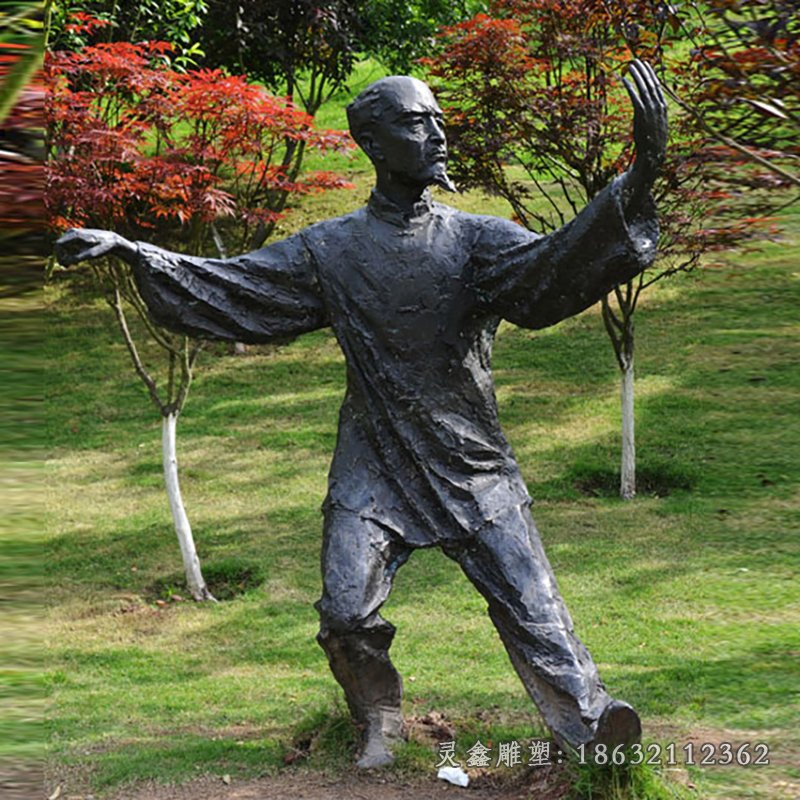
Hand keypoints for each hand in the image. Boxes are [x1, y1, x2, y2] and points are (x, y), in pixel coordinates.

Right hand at [55, 228, 135, 265]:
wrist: (112, 241)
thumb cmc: (103, 247)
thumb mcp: (92, 255)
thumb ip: (78, 258)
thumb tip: (66, 261)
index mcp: (74, 234)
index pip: (58, 244)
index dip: (59, 255)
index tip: (65, 265)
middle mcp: (71, 232)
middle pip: (59, 246)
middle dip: (62, 256)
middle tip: (67, 267)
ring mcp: (73, 234)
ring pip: (63, 247)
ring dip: (66, 256)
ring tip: (73, 264)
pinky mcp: (75, 237)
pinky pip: (67, 246)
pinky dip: (69, 254)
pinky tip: (75, 261)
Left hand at [622, 60, 667, 206]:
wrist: (652, 157)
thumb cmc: (652, 145)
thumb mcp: (656, 128)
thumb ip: (653, 117)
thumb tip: (648, 112)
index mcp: (663, 108)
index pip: (657, 87)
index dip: (651, 75)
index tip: (645, 65)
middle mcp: (659, 107)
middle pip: (651, 83)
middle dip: (643, 70)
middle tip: (636, 60)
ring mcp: (651, 110)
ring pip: (643, 87)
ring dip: (636, 75)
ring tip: (629, 65)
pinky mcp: (641, 115)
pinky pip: (634, 97)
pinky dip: (629, 87)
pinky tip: (623, 79)